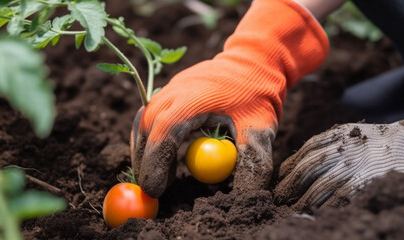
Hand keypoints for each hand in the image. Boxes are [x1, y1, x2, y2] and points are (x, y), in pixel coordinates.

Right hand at [130, 0, 328, 197]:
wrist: (255, 60)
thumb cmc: (257, 95)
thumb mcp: (261, 130)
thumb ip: (252, 164)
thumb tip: (245, 200)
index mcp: (193, 97)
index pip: (164, 132)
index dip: (156, 162)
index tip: (155, 191)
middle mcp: (174, 90)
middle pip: (146, 128)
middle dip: (144, 162)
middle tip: (151, 192)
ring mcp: (169, 88)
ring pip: (142, 122)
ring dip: (144, 150)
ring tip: (157, 178)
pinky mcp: (169, 90)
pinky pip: (149, 116)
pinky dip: (149, 138)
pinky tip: (161, 156)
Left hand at [274, 119, 403, 211]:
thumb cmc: (389, 143)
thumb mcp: (358, 133)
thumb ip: (334, 143)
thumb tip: (306, 159)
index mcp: (339, 136)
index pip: (304, 152)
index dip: (289, 166)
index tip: (280, 176)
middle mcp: (342, 151)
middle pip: (305, 170)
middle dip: (288, 185)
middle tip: (278, 197)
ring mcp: (353, 170)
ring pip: (316, 188)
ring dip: (300, 201)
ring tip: (290, 210)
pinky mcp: (364, 187)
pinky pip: (336, 202)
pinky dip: (321, 211)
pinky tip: (313, 216)